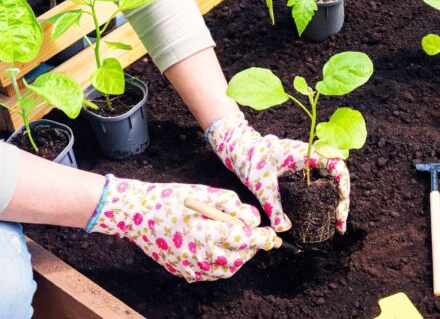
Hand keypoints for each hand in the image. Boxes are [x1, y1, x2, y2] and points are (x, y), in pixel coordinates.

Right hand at [86, 175, 278, 281]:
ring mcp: (188, 266)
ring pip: (225, 270)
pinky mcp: (181, 271)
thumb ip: (236, 208)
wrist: (137, 213)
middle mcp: (197, 254)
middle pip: (238, 259)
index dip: (262, 238)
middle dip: (251, 249)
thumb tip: (254, 222)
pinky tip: (219, 249)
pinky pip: (210, 274)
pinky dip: (221, 265)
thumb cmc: (174, 198)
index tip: (272, 236)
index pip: (244, 240)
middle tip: (254, 237)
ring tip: (236, 242)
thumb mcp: (209, 194)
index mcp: (205, 232)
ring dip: (237, 258)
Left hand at [206, 112, 350, 233]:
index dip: (344, 187)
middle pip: (339, 175)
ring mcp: (309, 162)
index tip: (339, 208)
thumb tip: (284, 228)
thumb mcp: (261, 185)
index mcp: (307, 154)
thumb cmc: (251, 160)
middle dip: (343, 199)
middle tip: (340, 224)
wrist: (242, 149)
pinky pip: (322, 181)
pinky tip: (324, 211)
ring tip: (337, 222)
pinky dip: (327, 196)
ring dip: (337, 199)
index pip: (337, 166)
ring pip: (332, 179)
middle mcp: (312, 156)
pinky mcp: (303, 169)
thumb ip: (273, 205)